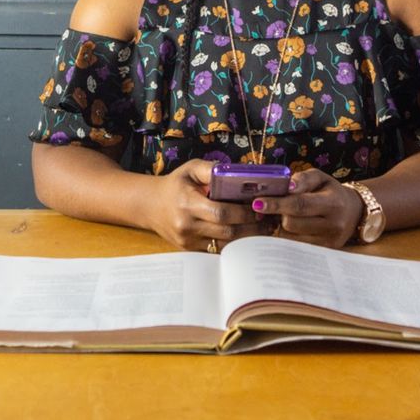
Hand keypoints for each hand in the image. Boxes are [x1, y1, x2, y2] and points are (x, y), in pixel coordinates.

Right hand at [144, 159, 261, 250]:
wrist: (150, 205)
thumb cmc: (175, 184)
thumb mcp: (190, 169)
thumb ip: (210, 169)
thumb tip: (234, 172)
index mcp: (187, 203)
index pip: (221, 213)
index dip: (243, 213)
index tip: (259, 208)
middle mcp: (186, 225)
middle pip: (227, 231)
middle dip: (251, 228)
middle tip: (269, 221)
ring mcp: (187, 241)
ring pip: (225, 245)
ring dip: (247, 240)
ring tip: (264, 231)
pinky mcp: (189, 250)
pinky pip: (216, 251)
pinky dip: (234, 246)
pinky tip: (247, 238)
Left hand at [254, 168, 364, 248]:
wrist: (353, 212)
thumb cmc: (331, 192)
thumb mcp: (321, 178)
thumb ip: (304, 178)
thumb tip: (288, 187)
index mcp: (333, 203)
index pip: (300, 205)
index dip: (276, 204)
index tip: (257, 203)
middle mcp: (333, 226)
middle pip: (291, 224)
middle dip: (276, 215)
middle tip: (268, 208)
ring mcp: (328, 242)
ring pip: (290, 238)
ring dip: (279, 227)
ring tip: (282, 217)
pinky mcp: (323, 252)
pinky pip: (296, 247)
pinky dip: (287, 237)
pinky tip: (287, 228)